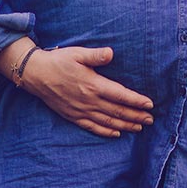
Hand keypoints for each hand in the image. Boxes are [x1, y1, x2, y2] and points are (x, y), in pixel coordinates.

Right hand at [21, 46, 155, 138]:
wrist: (35, 74)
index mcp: (93, 85)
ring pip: (108, 121)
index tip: (150, 105)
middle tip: (151, 119)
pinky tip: (117, 133)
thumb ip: (95, 56)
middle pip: (118, 111)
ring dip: (126, 125)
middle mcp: (89, 101)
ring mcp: (81, 110)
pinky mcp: (73, 116)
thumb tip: (111, 53)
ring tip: (140, 127)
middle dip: (136, 116)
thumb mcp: (77, 54)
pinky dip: (106, 131)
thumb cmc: (58, 61)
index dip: (136, 101)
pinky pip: (92, 127)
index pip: (120, 95)